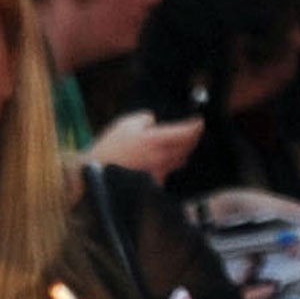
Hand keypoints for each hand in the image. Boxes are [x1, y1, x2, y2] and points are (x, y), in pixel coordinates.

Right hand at [85, 111, 203, 183]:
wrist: (100, 172)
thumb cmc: (111, 147)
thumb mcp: (125, 123)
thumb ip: (145, 119)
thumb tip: (154, 120)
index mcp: (155, 140)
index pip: (184, 133)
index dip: (195, 127)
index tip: (200, 122)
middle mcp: (161, 156)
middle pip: (187, 147)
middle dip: (194, 138)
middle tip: (195, 130)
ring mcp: (160, 170)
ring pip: (181, 159)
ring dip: (186, 150)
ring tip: (185, 142)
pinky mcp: (155, 180)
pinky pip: (170, 169)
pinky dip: (173, 161)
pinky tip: (169, 156)